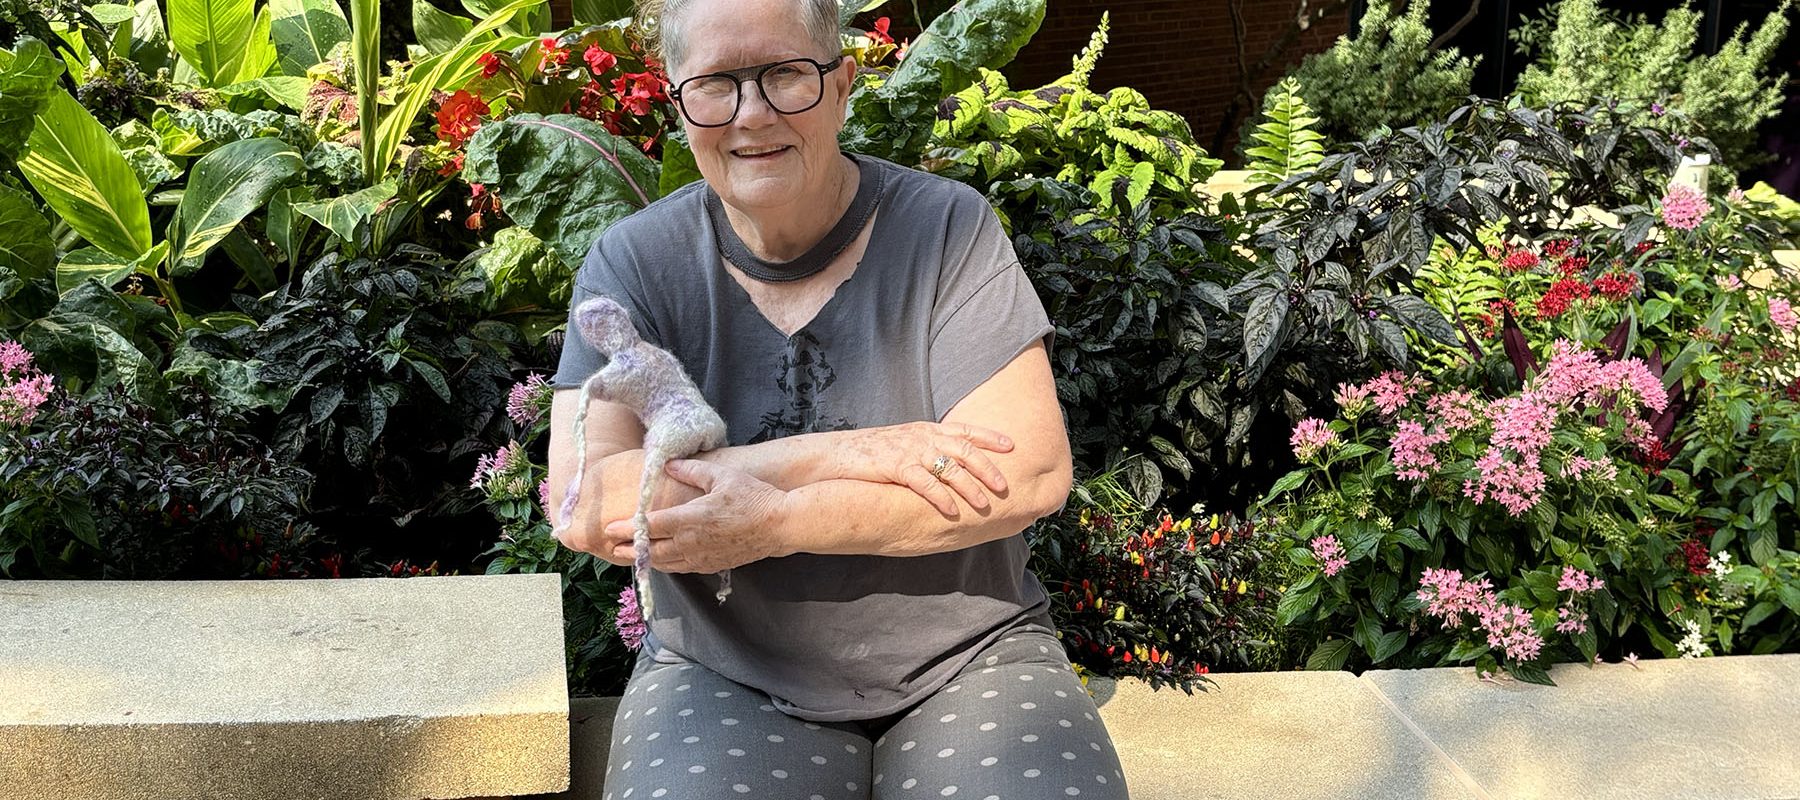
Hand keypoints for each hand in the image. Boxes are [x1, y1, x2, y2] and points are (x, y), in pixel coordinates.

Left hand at [605, 459, 788, 573]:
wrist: (780, 525)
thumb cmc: (753, 497)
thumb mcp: (721, 476)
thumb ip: (691, 470)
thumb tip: (667, 465)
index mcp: (690, 519)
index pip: (649, 526)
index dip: (627, 528)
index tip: (609, 529)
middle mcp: (691, 542)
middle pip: (651, 551)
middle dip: (629, 550)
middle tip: (611, 548)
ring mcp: (702, 557)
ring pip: (666, 564)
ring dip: (646, 561)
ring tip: (632, 557)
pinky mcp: (713, 565)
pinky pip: (683, 568)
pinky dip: (667, 566)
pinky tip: (663, 562)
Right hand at [833, 421, 1013, 514]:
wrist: (836, 455)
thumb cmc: (872, 453)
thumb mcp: (905, 443)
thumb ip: (929, 449)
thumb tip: (952, 464)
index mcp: (927, 430)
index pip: (965, 430)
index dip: (990, 437)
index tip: (1012, 446)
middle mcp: (922, 437)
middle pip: (964, 449)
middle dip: (988, 468)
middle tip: (1005, 486)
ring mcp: (909, 450)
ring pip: (949, 467)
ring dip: (970, 487)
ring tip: (984, 504)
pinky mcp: (894, 466)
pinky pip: (924, 482)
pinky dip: (940, 497)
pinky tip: (952, 511)